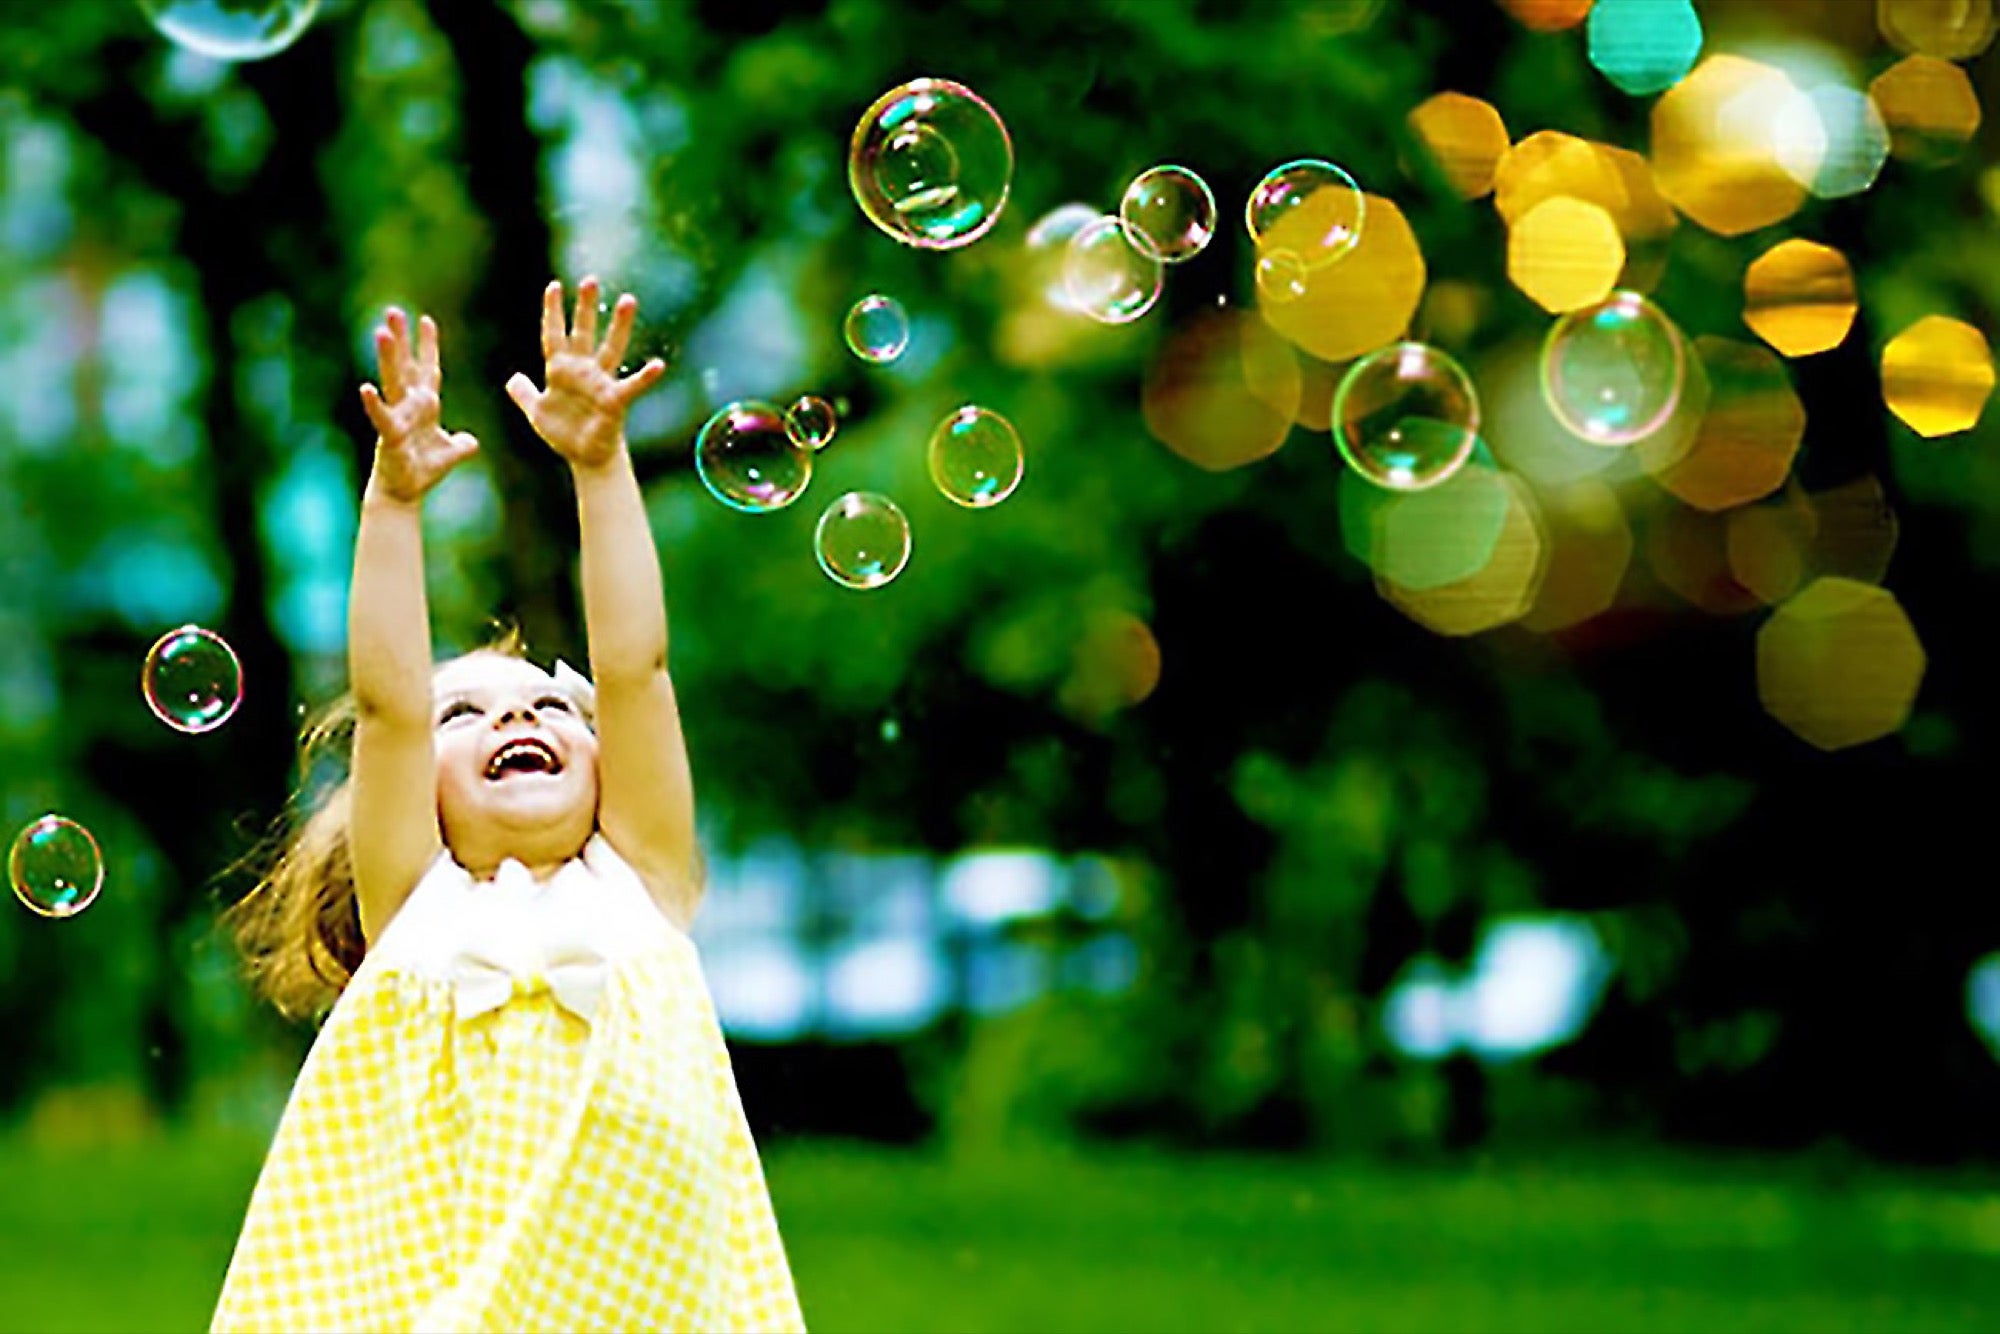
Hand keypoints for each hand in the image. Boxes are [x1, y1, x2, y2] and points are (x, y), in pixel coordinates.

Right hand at [358, 308, 479, 503]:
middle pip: (405, 366)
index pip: (428, 369)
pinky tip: (365, 387)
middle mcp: (408, 406)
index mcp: (423, 405)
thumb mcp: (450, 454)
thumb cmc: (421, 471)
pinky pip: (381, 417)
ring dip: (388, 358)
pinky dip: (374, 404)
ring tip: (381, 333)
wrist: (404, 493)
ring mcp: (396, 417)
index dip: (427, 347)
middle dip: (401, 339)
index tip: (425, 320)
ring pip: (392, 382)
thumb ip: (461, 445)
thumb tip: (471, 442)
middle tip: (393, 311)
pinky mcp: (388, 435)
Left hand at [506, 277, 666, 469]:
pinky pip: (631, 387)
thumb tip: (512, 378)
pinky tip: (658, 365)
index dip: (552, 312)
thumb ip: (524, 393)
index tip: (554, 286)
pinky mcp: (614, 401)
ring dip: (619, 326)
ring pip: (610, 349)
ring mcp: (599, 383)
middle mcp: (582, 370)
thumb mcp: (537, 411)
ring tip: (628, 300)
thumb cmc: (565, 433)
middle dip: (584, 308)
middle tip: (589, 280)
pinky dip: (645, 377)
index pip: (554, 335)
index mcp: (560, 370)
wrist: (585, 457)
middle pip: (582, 333)